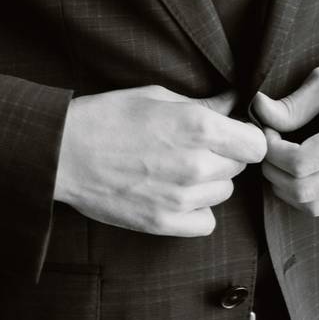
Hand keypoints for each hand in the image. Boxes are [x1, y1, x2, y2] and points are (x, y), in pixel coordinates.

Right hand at [55, 85, 266, 236]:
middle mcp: (196, 164)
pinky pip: (206, 222)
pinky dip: (196, 211)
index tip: (231, 136)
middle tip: (194, 148)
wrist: (63, 153)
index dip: (245, 138)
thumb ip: (203, 104)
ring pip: (223, 193)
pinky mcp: (164, 222)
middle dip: (223, 157)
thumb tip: (233, 102)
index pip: (255, 144)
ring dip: (209, 183)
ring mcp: (181, 197)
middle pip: (239, 168)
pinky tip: (176, 194)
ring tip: (177, 169)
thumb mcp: (157, 97)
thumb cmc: (107, 117)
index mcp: (198, 127)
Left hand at [253, 50, 318, 216]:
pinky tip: (295, 169)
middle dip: (273, 170)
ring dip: (285, 187)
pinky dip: (303, 194)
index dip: (271, 150)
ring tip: (279, 157)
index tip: (266, 129)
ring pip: (313, 206)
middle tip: (268, 144)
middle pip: (303, 190)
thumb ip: (293, 104)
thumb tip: (258, 111)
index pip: (299, 163)